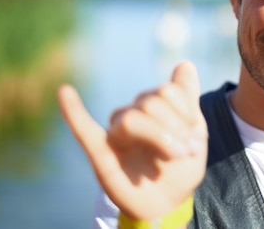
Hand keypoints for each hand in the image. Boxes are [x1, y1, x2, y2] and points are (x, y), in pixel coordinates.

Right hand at [58, 61, 207, 219]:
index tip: (198, 136)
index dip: (187, 111)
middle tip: (188, 151)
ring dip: (160, 138)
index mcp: (154, 105)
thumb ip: (187, 97)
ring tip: (174, 156)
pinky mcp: (101, 153)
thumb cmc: (180, 164)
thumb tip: (185, 63)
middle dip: (176, 128)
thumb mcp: (194, 131)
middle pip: (152, 102)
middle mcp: (133, 114)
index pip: (168, 90)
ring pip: (133, 119)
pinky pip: (84, 130)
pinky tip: (65, 92)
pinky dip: (73, 112)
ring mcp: (117, 133)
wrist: (169, 200)